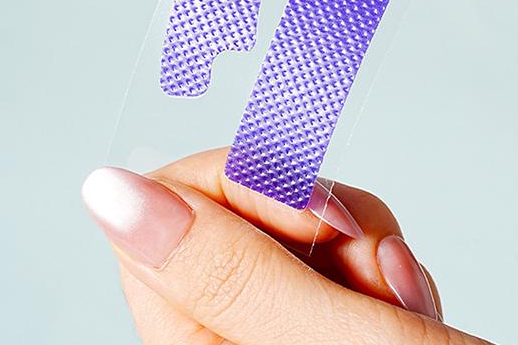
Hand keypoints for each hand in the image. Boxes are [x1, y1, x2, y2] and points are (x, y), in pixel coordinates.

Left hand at [82, 149, 483, 344]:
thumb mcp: (331, 344)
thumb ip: (227, 270)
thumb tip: (111, 191)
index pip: (166, 215)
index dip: (245, 188)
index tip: (313, 215)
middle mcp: (223, 341)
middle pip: (234, 211)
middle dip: (315, 219)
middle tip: (369, 268)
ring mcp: (271, 329)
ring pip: (291, 221)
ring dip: (359, 240)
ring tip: (398, 296)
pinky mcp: (318, 317)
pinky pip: (333, 246)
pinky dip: (379, 259)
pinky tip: (405, 303)